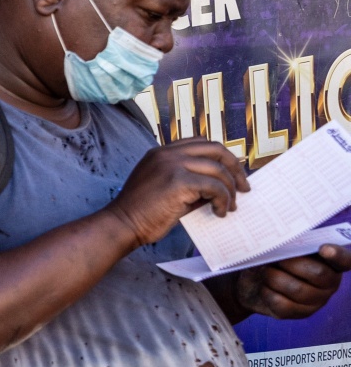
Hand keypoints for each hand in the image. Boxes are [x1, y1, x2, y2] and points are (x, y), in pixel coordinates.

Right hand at [106, 139, 247, 246]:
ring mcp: (172, 165)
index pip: (201, 143)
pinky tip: (218, 212)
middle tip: (243, 188)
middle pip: (216, 149)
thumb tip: (221, 185)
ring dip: (230, 190)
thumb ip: (189, 181)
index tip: (231, 174)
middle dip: (235, 169)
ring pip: (218, 169)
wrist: (123, 224)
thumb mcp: (165, 188)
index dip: (221, 157)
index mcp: (161, 152)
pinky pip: (215, 187)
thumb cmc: (142, 212)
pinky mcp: (178, 181)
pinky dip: (223, 200)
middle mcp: (167, 153)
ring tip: (228, 207)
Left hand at [231, 244, 350, 319]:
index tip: (324, 248)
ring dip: (274, 277)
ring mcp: (317, 300)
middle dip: (292, 263)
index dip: (337, 255)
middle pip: (318, 273)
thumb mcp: (282, 248)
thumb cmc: (273, 259)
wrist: (253, 281)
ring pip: (298, 289)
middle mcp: (330, 283)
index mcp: (331, 262)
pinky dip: (268, 292)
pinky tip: (264, 287)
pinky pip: (283, 304)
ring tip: (265, 271)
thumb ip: (290, 243)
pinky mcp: (300, 313)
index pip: (345, 260)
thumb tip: (284, 243)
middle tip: (275, 259)